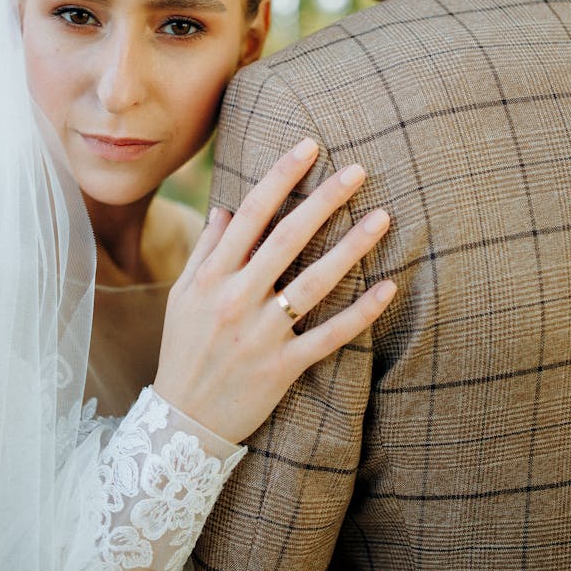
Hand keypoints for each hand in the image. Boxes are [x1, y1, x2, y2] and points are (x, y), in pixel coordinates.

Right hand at [154, 137, 395, 443]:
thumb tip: (225, 207)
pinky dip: (360, 313)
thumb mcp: (181, 297)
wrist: (181, 425)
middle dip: (323, 200)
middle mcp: (235, 300)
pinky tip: (388, 287)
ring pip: (314, 283)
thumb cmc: (183, 351)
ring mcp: (261, 335)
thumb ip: (205, 252)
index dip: (279, 177)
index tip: (309, 146)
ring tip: (383, 217)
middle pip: (286, 239)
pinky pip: (329, 336)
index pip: (249, 214)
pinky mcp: (283, 368)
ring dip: (350, 247)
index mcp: (211, 278)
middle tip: (358, 170)